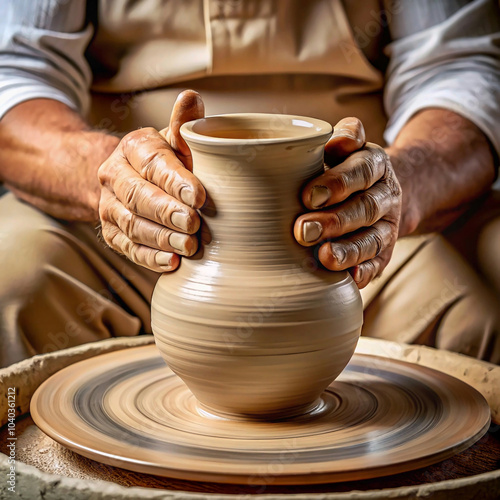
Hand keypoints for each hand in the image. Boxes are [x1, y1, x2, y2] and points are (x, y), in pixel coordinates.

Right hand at [98, 90, 205, 271]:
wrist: (127, 180)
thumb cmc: (162, 160)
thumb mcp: (173, 140)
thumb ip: (184, 125)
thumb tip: (192, 97)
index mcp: (133, 148)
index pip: (153, 163)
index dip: (176, 181)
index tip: (200, 196)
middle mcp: (114, 176)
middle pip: (139, 197)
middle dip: (168, 213)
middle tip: (194, 225)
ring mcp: (109, 207)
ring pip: (132, 225)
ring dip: (162, 238)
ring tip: (189, 246)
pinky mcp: (111, 233)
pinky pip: (128, 248)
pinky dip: (151, 258)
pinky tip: (173, 263)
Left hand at [294, 118, 401, 287]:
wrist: (377, 189)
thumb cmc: (344, 167)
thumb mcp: (345, 147)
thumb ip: (342, 139)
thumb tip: (336, 140)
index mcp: (375, 164)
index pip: (362, 171)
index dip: (338, 184)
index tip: (308, 196)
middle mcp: (386, 195)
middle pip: (366, 208)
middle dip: (335, 221)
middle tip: (303, 230)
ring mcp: (387, 226)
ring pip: (373, 239)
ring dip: (349, 250)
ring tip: (324, 257)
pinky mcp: (385, 252)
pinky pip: (380, 264)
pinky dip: (366, 272)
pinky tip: (351, 278)